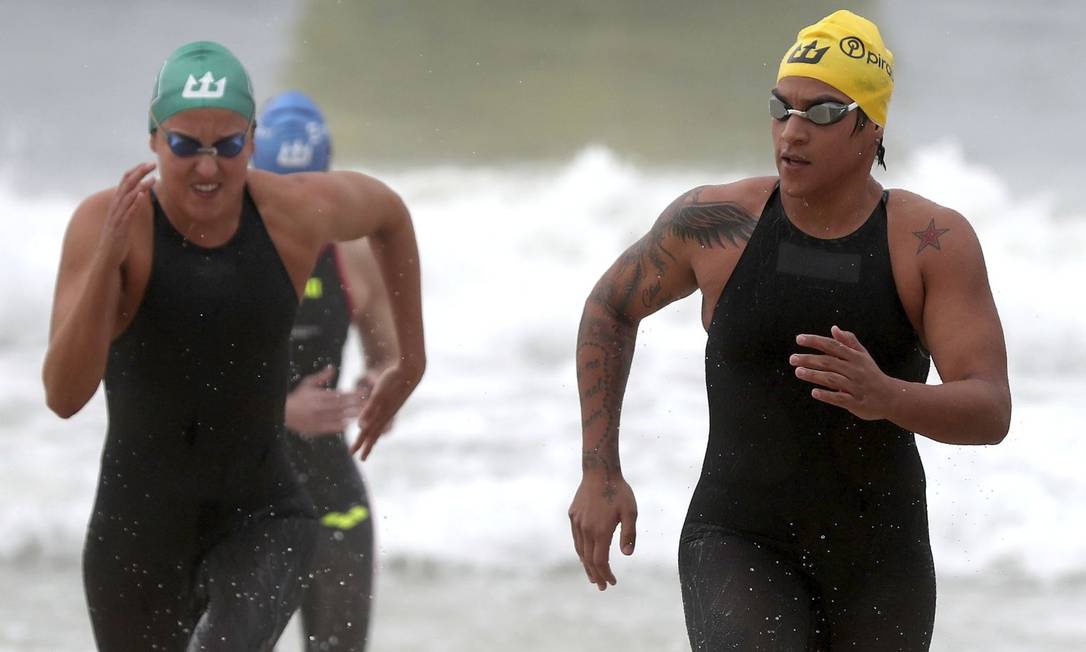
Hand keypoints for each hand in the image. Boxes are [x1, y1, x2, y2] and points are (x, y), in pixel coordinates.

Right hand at [99, 162, 155, 267]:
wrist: (106, 259)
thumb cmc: (116, 240)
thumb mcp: (123, 220)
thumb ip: (129, 208)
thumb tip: (138, 196)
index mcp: (117, 205)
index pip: (124, 183)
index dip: (135, 173)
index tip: (146, 164)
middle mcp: (115, 209)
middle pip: (126, 186)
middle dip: (139, 174)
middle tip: (151, 164)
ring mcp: (117, 218)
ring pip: (128, 198)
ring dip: (140, 187)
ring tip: (152, 179)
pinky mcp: (120, 229)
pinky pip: (127, 214)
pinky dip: (134, 205)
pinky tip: (142, 197)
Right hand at [285, 366, 363, 435]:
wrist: (282, 413)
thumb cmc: (297, 397)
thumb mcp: (307, 384)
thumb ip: (321, 377)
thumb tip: (332, 368)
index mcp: (319, 395)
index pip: (340, 394)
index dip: (353, 394)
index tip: (364, 392)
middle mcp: (319, 407)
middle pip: (342, 406)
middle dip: (356, 404)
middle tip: (370, 403)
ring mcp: (317, 418)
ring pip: (338, 417)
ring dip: (352, 415)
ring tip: (364, 414)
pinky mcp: (315, 428)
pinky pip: (330, 428)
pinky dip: (340, 426)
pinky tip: (349, 424)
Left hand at [349, 362, 421, 459]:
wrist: (411, 371)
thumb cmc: (393, 381)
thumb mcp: (378, 396)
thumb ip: (369, 411)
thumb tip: (360, 428)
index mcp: (381, 414)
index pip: (367, 432)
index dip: (360, 443)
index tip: (353, 454)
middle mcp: (387, 414)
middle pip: (374, 433)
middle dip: (367, 445)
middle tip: (362, 458)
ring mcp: (391, 409)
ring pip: (380, 426)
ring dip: (374, 436)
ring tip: (371, 444)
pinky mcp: (394, 403)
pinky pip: (384, 417)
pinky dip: (379, 424)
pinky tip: (380, 423)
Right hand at [568, 475, 636, 590]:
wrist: (599, 471)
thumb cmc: (619, 491)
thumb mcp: (630, 512)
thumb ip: (629, 534)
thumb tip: (627, 554)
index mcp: (601, 531)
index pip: (600, 560)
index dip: (606, 573)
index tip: (612, 582)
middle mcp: (586, 529)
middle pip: (588, 559)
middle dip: (596, 575)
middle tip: (602, 586)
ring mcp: (577, 523)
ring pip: (580, 550)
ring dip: (586, 566)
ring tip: (593, 576)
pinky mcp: (573, 516)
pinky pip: (576, 538)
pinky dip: (581, 551)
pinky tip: (585, 554)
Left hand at [790, 325, 895, 419]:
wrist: (892, 397)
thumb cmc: (872, 374)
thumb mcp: (863, 356)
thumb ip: (848, 342)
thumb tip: (834, 328)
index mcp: (855, 357)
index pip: (832, 345)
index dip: (815, 341)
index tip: (799, 339)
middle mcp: (855, 370)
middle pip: (829, 362)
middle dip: (809, 359)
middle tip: (792, 358)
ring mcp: (855, 386)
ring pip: (832, 379)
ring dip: (814, 375)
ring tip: (798, 371)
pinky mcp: (856, 402)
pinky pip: (840, 398)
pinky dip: (827, 395)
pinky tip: (814, 392)